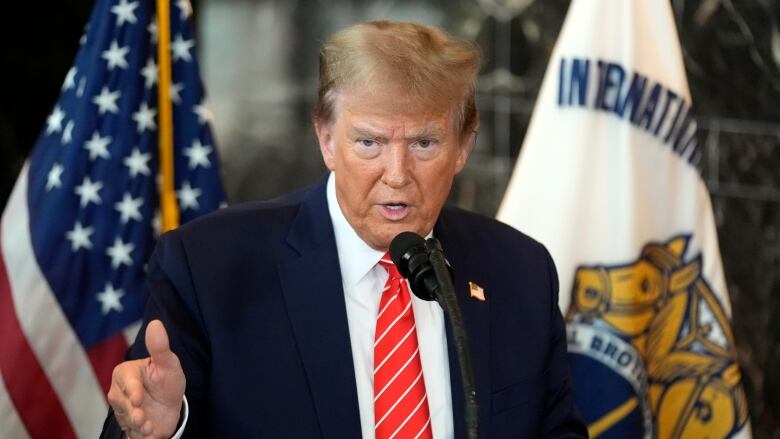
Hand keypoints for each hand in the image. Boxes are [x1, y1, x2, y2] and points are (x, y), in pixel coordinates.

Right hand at [107, 320, 185, 437]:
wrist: (170, 404)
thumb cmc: (166, 379)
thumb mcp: (168, 363)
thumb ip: (160, 347)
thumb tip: (155, 323)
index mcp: (125, 373)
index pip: (126, 383)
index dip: (132, 392)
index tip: (138, 399)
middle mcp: (118, 393)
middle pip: (124, 405)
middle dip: (134, 414)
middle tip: (143, 420)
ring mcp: (122, 411)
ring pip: (127, 421)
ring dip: (139, 427)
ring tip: (149, 428)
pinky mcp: (128, 427)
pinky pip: (132, 434)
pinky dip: (141, 436)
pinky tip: (150, 435)